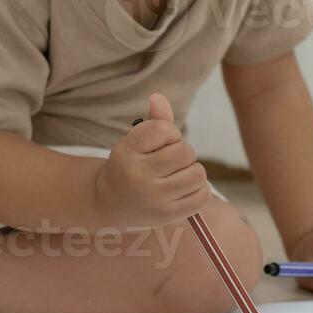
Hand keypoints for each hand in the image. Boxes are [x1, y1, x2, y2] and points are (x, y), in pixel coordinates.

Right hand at [94, 93, 210, 227]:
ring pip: (198, 173)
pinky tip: (183, 189)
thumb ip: (154, 121)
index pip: (165, 130)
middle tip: (169, 161)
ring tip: (177, 175)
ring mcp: (155, 198)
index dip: (170, 133)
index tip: (160, 143)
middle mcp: (139, 176)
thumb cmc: (128, 166)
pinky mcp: (169, 215)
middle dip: (183, 153)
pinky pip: (202, 195)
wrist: (110, 204)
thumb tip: (159, 96)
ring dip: (192, 171)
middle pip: (186, 151)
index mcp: (127, 152)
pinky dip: (199, 189)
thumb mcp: (134, 142)